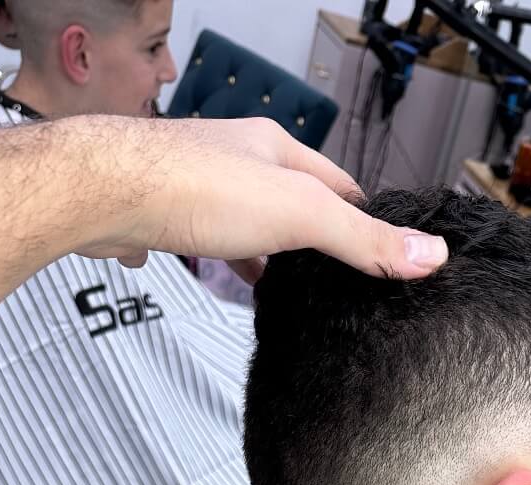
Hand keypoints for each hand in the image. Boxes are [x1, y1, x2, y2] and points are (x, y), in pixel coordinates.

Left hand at [80, 117, 447, 277]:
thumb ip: (361, 239)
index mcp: (275, 149)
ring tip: (292, 288)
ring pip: (249, 220)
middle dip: (314, 236)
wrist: (101, 192)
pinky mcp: (166, 215)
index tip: (380, 244)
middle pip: (292, 200)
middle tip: (338, 275)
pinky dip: (229, 261)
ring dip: (270, 250)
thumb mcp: (299, 216)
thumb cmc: (192, 187)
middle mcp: (237, 160)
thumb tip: (430, 254)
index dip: (362, 215)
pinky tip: (232, 282)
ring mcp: (199, 186)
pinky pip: (208, 238)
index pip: (337, 183)